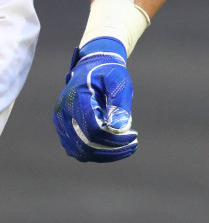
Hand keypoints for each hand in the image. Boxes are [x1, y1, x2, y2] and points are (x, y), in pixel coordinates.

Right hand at [53, 38, 137, 162]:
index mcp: (77, 98)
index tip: (133, 136)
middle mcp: (64, 112)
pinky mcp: (64, 130)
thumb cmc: (108, 73)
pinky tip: (114, 147)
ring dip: (105, 154)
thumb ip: (119, 102)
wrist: (92, 67)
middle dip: (112, 149)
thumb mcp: (118, 80)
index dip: (114, 139)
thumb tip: (120, 128)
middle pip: (86, 144)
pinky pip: (78, 150)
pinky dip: (96, 153)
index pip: (93, 130)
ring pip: (81, 152)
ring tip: (127, 147)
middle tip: (133, 144)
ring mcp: (61, 123)